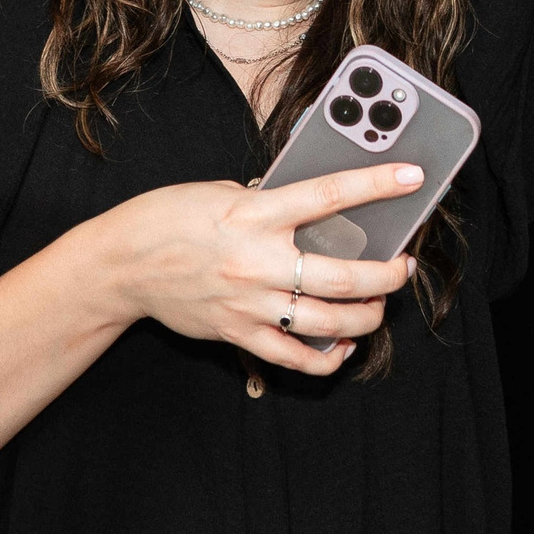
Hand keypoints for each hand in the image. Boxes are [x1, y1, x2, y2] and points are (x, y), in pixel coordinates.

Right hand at [97, 163, 422, 375]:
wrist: (122, 263)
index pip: (329, 195)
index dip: (376, 184)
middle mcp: (257, 261)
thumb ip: (268, 202)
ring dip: (366, 317)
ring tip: (379, 306)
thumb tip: (312, 209)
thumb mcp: (222, 192)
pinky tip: (342, 346)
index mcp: (255, 213)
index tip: (411, 177)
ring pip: (327, 320)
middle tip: (403, 268)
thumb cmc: (169, 218)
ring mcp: (249, 302)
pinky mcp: (237, 332)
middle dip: (386, 275)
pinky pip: (293, 356)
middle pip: (342, 275)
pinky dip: (326, 356)